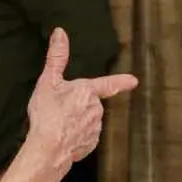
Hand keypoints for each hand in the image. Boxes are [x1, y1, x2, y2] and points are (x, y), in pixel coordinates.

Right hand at [22, 29, 137, 181]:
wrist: (48, 148)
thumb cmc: (47, 114)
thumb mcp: (48, 81)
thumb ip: (56, 56)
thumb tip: (60, 33)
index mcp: (87, 91)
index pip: (108, 84)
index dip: (121, 81)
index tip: (133, 81)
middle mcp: (96, 109)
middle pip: (88, 103)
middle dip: (76, 106)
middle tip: (58, 111)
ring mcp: (95, 128)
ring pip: (86, 120)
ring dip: (75, 121)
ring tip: (58, 125)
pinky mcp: (91, 144)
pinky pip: (83, 137)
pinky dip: (74, 136)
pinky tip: (62, 136)